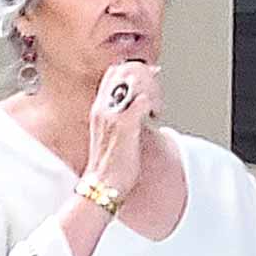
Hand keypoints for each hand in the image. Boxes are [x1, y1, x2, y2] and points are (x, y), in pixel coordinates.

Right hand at [83, 60, 163, 194]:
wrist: (103, 185)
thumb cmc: (111, 163)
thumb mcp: (112, 132)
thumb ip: (124, 114)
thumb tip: (143, 99)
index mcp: (99, 107)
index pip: (115, 71)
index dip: (135, 71)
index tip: (150, 84)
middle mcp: (104, 107)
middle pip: (125, 70)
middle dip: (146, 77)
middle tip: (157, 97)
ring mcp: (113, 115)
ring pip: (135, 81)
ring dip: (153, 90)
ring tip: (156, 109)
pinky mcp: (125, 125)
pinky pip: (142, 100)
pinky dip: (153, 103)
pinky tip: (155, 116)